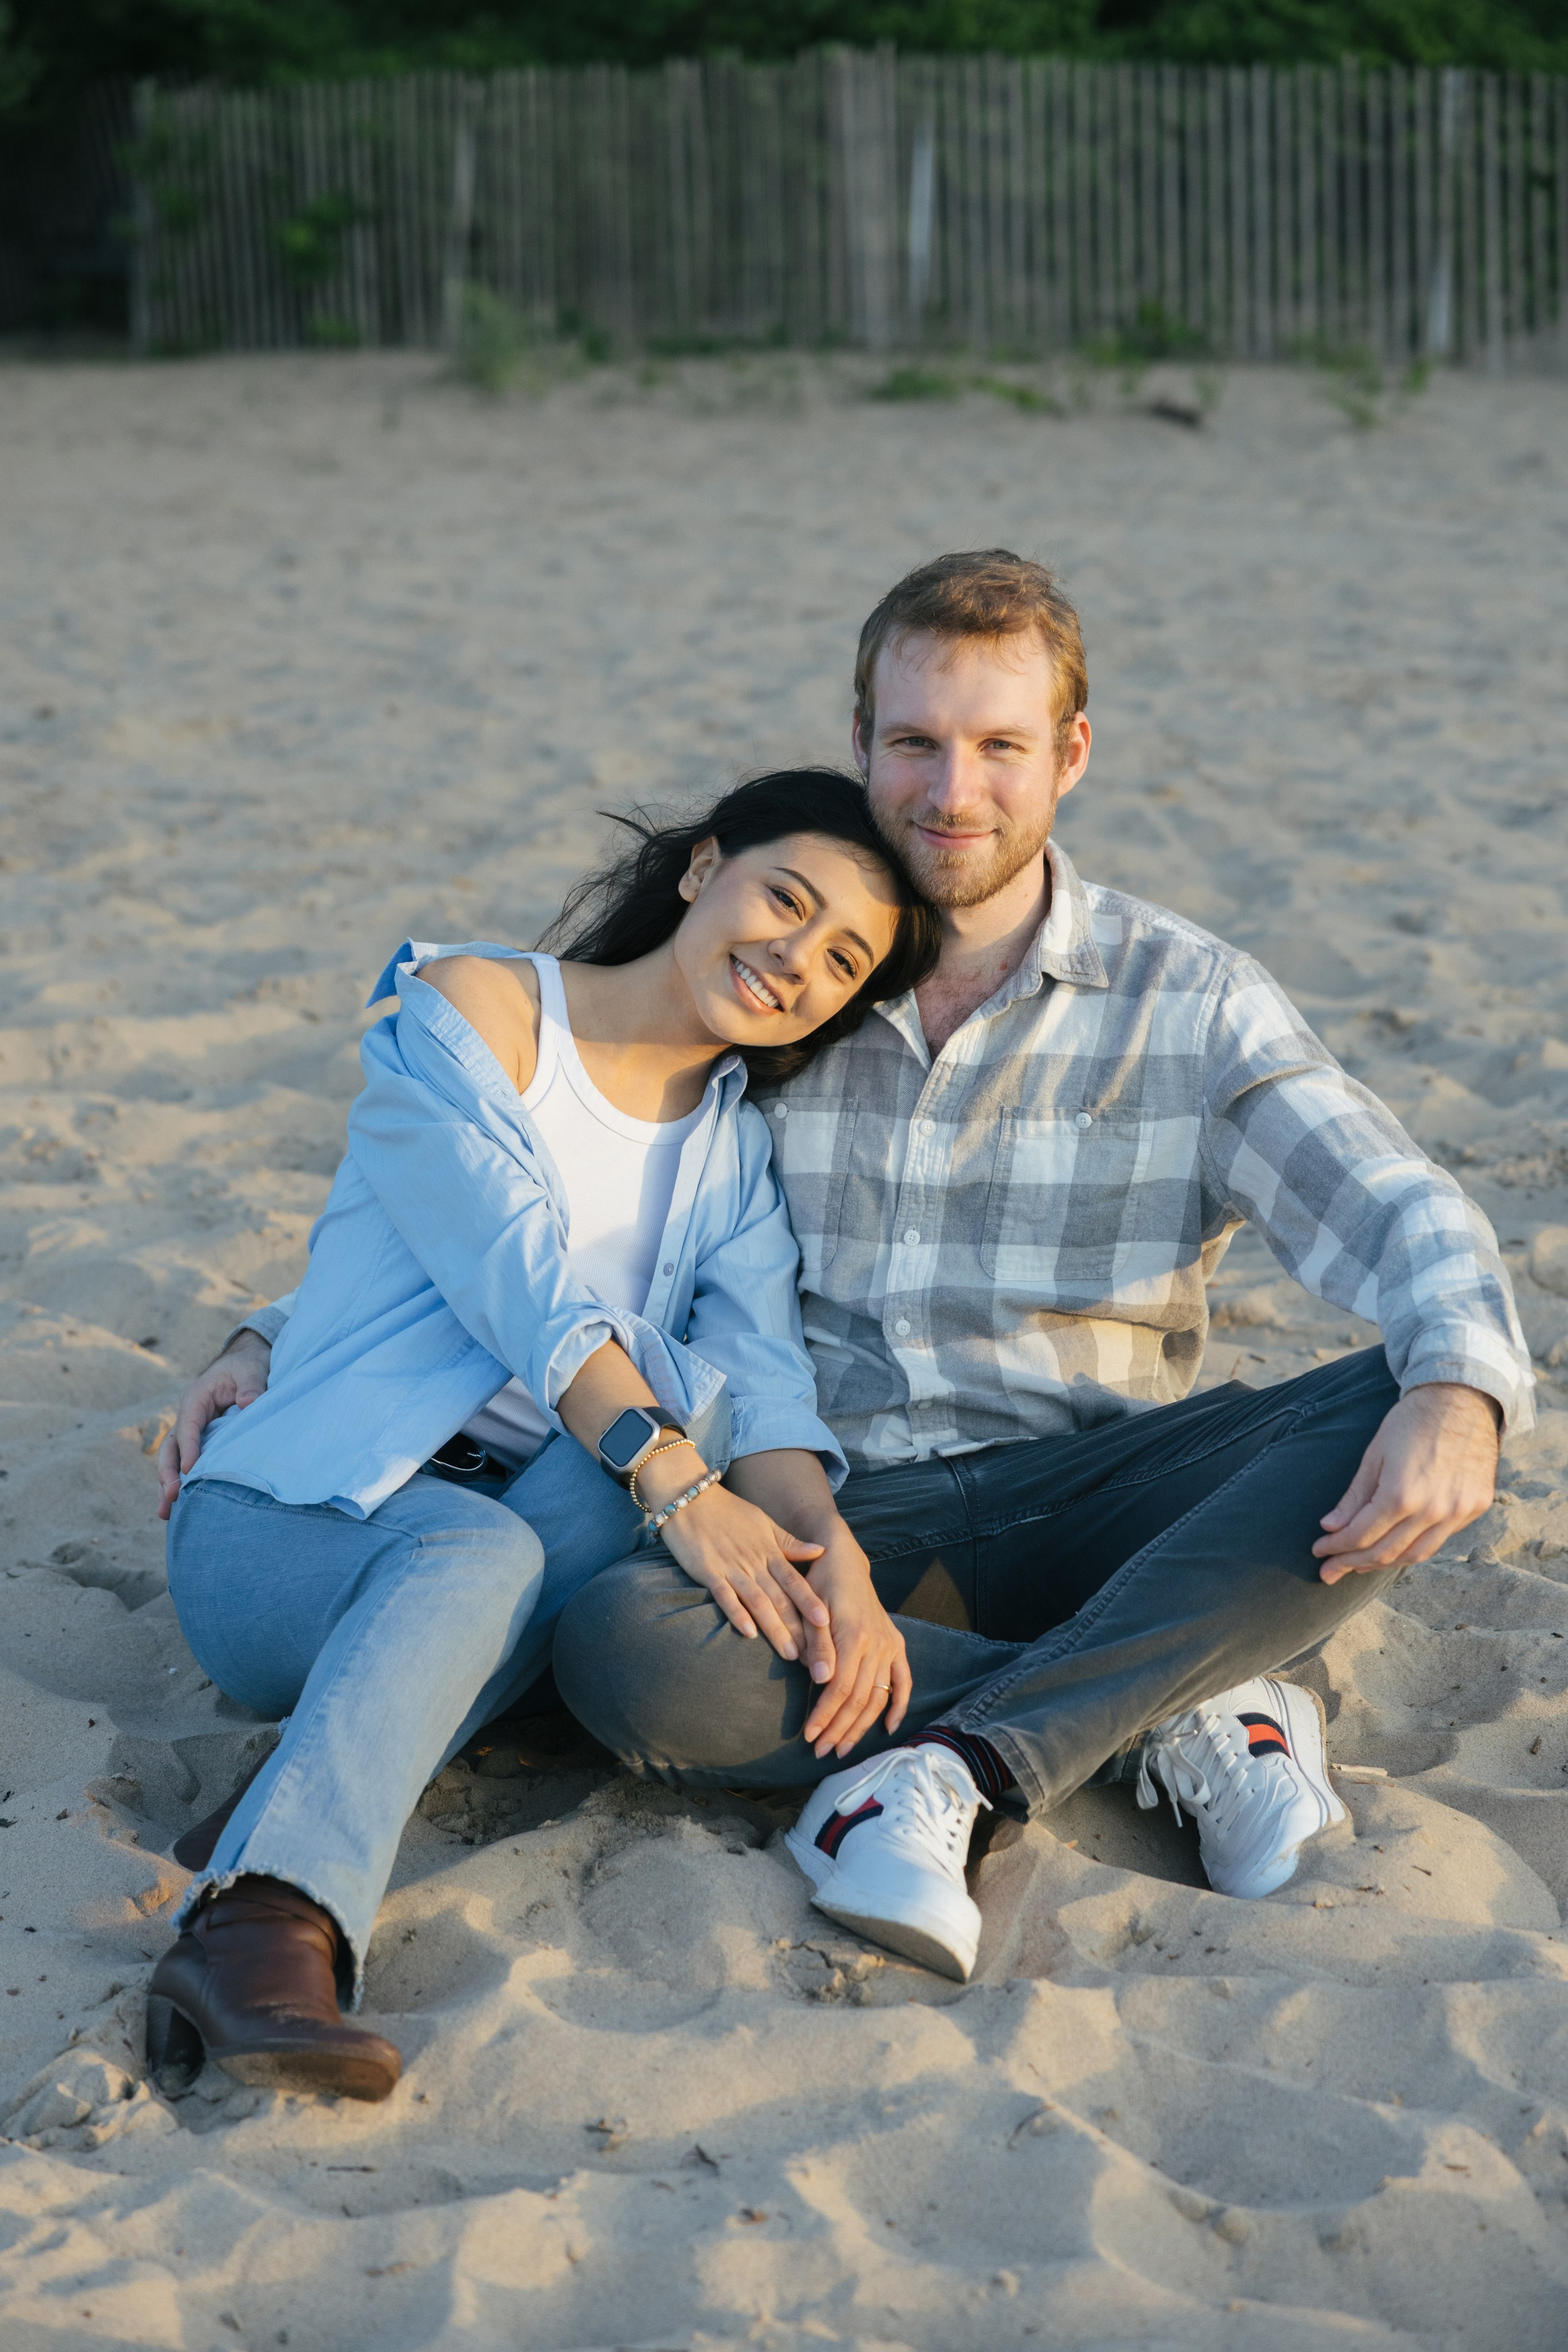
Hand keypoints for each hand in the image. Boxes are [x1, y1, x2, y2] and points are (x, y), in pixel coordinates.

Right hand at [155, 1330, 272, 1520]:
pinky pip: (186, 1463)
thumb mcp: (251, 1371)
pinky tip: (180, 1508)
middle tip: (170, 1497)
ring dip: (167, 1485)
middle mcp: (188, 1417)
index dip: (188, 1448)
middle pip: (171, 1447)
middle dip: (167, 1473)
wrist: (246, 1363)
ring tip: (165, 1514)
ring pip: (173, 1460)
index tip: (191, 1470)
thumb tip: (249, 1403)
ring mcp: (192, 1431)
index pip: (188, 1426)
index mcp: (196, 1398)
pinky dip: (182, 1483)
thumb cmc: (247, 1367)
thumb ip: (251, 1385)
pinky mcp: (200, 1442)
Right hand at [656, 1469, 829, 1666]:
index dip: (810, 1602)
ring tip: (789, 1652)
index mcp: (769, 1550)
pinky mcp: (707, 1572)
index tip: (827, 1623)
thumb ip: (789, 1542)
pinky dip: (737, 1614)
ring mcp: (730, 1567)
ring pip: (757, 1601)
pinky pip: (724, 1596)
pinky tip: (749, 1633)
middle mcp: (753, 1561)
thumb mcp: (763, 1523)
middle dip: (797, 1626)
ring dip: (774, 1628)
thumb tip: (820, 1551)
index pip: (794, 1580)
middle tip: (813, 1654)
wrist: (689, 1498)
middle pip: (779, 1598)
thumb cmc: (729, 1511)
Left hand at [801, 1526, 911, 1758]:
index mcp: (854, 1634)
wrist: (844, 1561)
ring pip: (879, 1695)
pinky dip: (899, 1705)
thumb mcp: (811, 1609)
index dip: (825, 1715)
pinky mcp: (896, 1644)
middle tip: (820, 1751)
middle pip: (859, 1698)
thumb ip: (817, 1645)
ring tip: (842, 1748)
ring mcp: (890, 1644)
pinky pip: (903, 1680)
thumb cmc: (820, 1584)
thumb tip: (821, 1679)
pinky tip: (888, 1728)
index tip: (809, 1735)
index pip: (840, 1687)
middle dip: (839, 1728)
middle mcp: (877, 1643)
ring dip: (861, 1726)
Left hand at [1313, 1382, 1500, 1580]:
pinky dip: (1414, 1548)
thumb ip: (1355, 1496)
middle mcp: (1433, 1510)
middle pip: (1386, 1552)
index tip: (1319, 1551)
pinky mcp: (1475, 1508)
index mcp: (1401, 1494)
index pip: (1361, 1535)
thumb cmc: (1411, 1421)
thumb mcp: (1375, 1455)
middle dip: (1352, 1564)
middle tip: (1329, 1572)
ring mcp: (1458, 1512)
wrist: (1462, 1398)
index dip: (1336, 1547)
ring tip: (1358, 1565)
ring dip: (1383, 1564)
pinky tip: (1395, 1547)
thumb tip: (1331, 1527)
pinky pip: (1440, 1540)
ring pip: (1416, 1555)